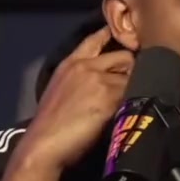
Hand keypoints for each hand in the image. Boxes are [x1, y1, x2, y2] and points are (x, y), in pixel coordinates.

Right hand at [14, 26, 134, 171]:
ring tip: (128, 104)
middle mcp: (85, 66)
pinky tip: (129, 113)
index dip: (111, 36)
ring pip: (132, 76)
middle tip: (129, 86)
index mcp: (70, 64)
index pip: (94, 39)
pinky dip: (134, 102)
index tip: (125, 36)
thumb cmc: (51, 125)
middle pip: (123, 56)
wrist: (45, 144)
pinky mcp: (110, 95)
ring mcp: (99, 79)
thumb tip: (102, 82)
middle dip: (130, 70)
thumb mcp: (61, 91)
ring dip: (133, 89)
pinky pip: (133, 93)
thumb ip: (81, 80)